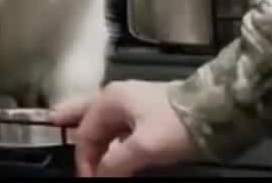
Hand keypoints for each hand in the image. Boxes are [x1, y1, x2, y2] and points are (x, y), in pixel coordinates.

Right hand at [51, 80, 197, 176]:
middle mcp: (117, 97)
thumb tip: (100, 177)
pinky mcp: (149, 112)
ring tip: (85, 144)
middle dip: (72, 125)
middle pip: (86, 113)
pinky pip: (119, 124)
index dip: (84, 160)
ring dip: (94, 135)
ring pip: (104, 119)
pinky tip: (113, 145)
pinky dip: (111, 136)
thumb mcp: (144, 147)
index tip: (89, 179)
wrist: (217, 110)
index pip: (85, 133)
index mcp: (110, 99)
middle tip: (54, 127)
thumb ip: (116, 163)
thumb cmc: (176, 124)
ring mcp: (134, 103)